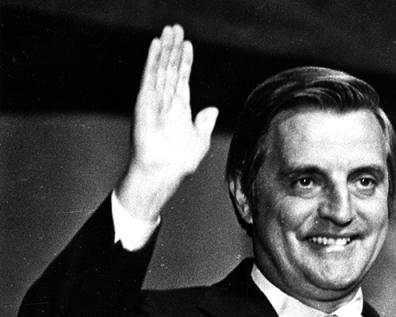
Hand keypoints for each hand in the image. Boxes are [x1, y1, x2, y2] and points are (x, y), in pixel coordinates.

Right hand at [116, 24, 218, 220]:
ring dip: (165, 48)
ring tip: (169, 30)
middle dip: (174, 48)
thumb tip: (212, 109)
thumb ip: (204, 123)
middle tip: (176, 27)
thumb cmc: (178, 162)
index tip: (188, 44)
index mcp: (179, 108)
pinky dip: (153, 60)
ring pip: (162, 67)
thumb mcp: (199, 140)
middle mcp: (166, 100)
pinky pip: (150, 76)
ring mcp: (155, 99)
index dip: (185, 60)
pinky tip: (157, 45)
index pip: (182, 78)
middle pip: (171, 68)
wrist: (163, 172)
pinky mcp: (145, 101)